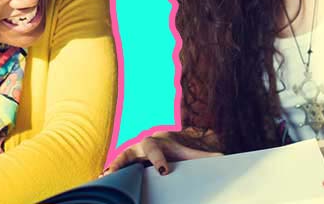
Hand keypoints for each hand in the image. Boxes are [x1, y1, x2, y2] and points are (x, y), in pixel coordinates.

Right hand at [103, 130, 221, 176]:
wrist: (166, 142)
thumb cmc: (177, 150)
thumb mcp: (190, 153)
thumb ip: (205, 158)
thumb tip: (223, 159)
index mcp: (157, 142)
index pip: (156, 150)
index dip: (158, 160)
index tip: (163, 171)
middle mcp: (140, 146)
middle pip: (130, 152)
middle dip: (123, 161)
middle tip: (116, 171)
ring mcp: (131, 154)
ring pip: (119, 160)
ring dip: (111, 168)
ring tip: (103, 177)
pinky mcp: (126, 163)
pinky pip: (115, 168)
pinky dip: (109, 173)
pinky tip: (100, 182)